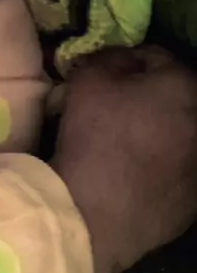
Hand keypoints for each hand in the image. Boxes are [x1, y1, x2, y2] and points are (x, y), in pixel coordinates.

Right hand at [51, 45, 196, 272]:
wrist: (93, 215)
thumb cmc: (92, 138)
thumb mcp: (87, 79)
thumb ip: (108, 58)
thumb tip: (120, 62)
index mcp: (185, 85)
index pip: (153, 58)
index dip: (123, 63)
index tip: (102, 76)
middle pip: (171, 97)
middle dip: (147, 97)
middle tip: (114, 108)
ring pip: (177, 134)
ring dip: (157, 131)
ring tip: (124, 143)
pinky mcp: (194, 201)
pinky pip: (176, 171)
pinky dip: (160, 167)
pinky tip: (133, 175)